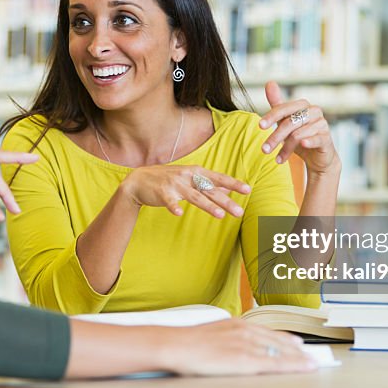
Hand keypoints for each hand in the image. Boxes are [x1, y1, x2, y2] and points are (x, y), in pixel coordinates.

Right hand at [120, 164, 250, 218]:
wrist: (139, 181)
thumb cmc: (167, 179)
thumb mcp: (189, 178)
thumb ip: (207, 183)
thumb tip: (227, 188)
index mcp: (195, 172)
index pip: (218, 179)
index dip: (233, 184)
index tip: (248, 190)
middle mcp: (187, 176)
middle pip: (210, 190)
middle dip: (226, 201)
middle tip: (239, 212)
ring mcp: (175, 184)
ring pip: (194, 196)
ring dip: (207, 205)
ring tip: (220, 215)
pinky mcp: (162, 193)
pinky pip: (169, 202)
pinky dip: (174, 207)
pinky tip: (180, 213)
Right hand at [159, 319, 315, 375]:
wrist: (176, 345)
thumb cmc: (188, 342)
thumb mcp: (212, 333)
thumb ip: (228, 338)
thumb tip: (233, 346)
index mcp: (238, 325)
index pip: (268, 332)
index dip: (286, 339)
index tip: (297, 343)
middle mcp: (246, 331)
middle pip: (279, 341)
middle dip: (297, 349)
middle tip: (311, 355)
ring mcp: (247, 345)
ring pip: (281, 352)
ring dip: (299, 358)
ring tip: (313, 363)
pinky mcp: (246, 360)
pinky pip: (275, 363)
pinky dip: (293, 366)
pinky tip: (304, 368)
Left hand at [258, 81, 339, 176]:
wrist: (318, 156)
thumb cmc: (300, 136)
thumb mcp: (286, 121)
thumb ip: (277, 105)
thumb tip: (269, 82)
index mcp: (303, 105)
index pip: (284, 109)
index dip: (271, 116)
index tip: (259, 126)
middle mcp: (314, 111)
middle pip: (290, 123)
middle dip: (275, 137)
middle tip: (264, 150)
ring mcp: (322, 124)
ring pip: (298, 134)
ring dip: (286, 148)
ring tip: (277, 159)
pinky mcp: (327, 138)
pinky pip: (316, 139)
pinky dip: (308, 142)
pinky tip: (301, 147)